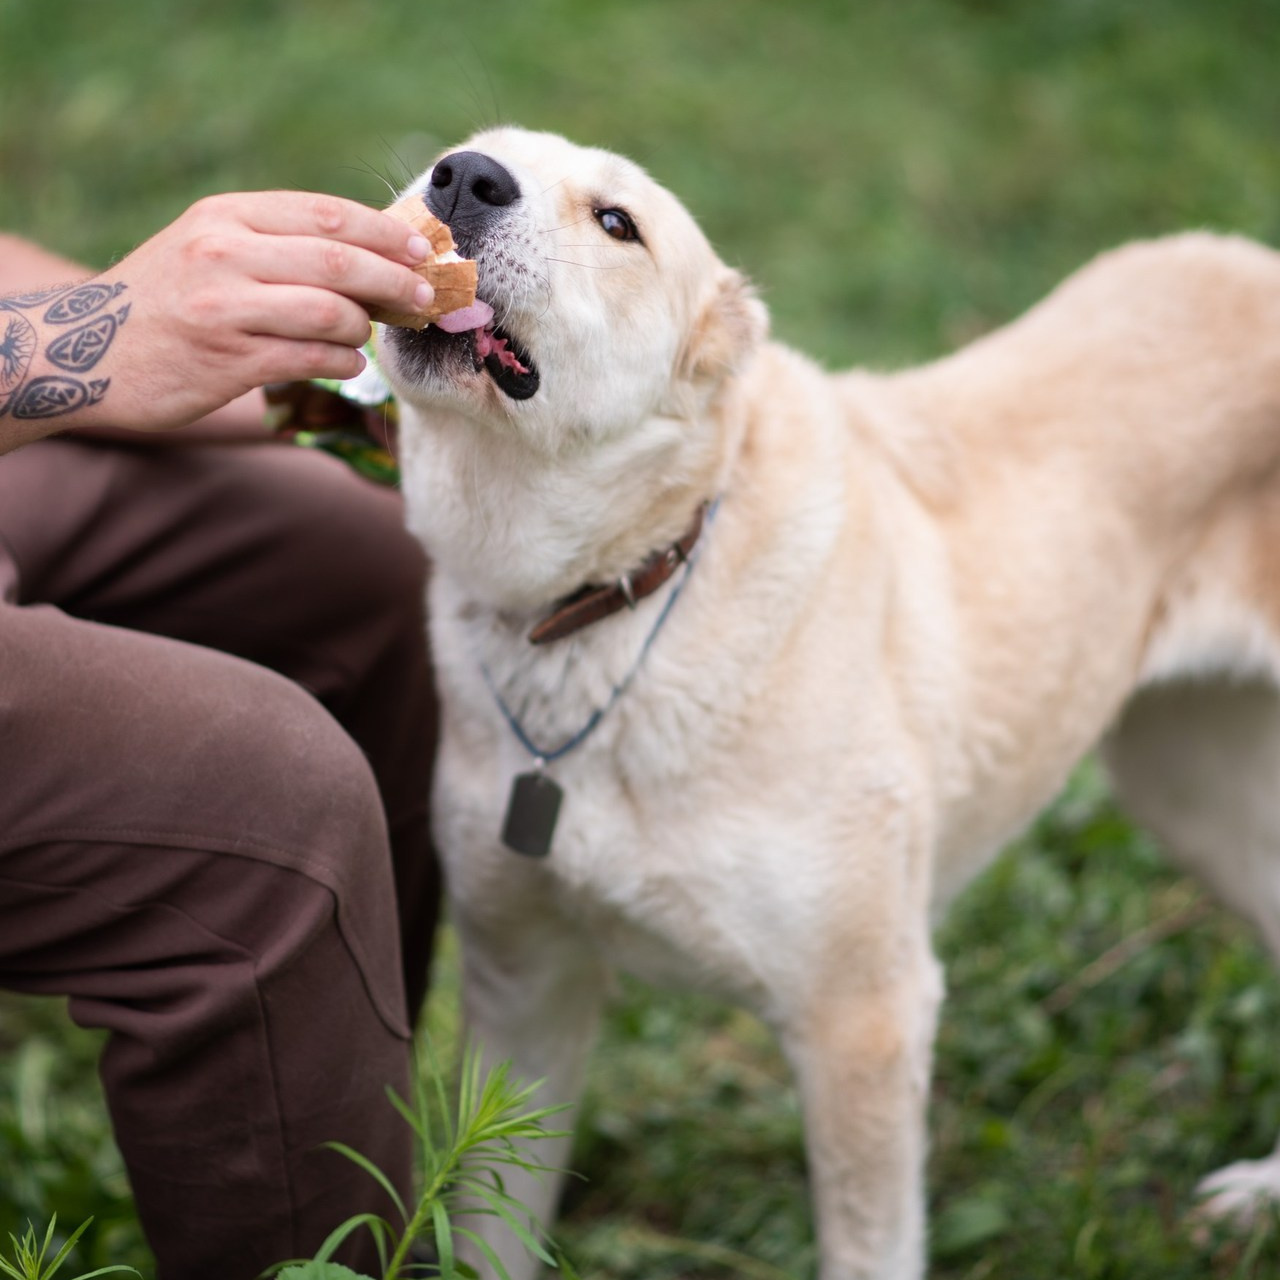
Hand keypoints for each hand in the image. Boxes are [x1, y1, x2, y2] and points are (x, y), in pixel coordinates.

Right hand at [0, 191, 435, 446]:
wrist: (83, 352)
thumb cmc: (167, 301)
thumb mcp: (210, 247)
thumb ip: (279, 244)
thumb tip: (374, 256)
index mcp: (228, 215)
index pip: (329, 214)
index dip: (387, 234)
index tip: (424, 252)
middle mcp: (224, 253)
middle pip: (340, 262)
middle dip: (396, 283)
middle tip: (424, 300)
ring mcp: (224, 308)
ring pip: (331, 313)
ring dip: (365, 328)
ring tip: (367, 335)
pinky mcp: (227, 361)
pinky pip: (311, 359)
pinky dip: (343, 362)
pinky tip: (345, 362)